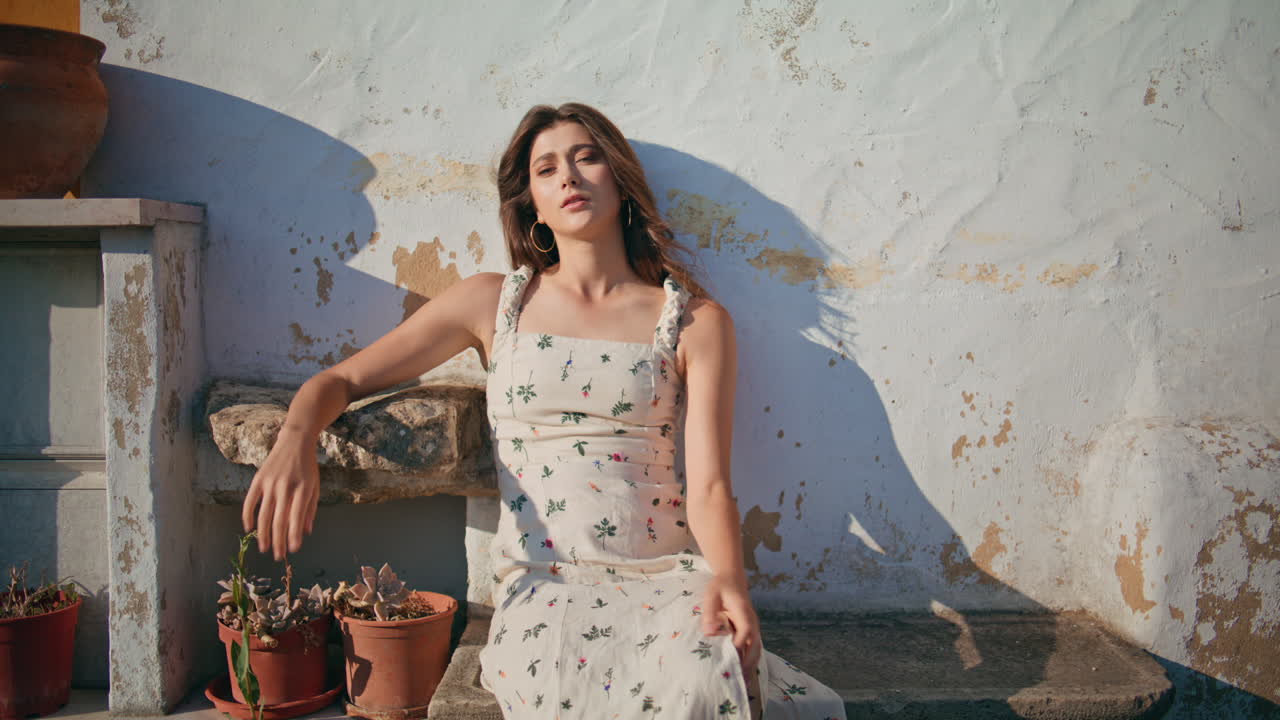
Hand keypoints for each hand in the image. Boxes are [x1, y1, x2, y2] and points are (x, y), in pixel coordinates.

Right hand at [241, 427, 319, 560]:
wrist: (295, 441)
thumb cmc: (308, 467)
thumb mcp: (315, 486)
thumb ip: (309, 509)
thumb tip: (305, 532)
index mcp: (303, 489)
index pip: (296, 517)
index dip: (294, 535)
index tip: (294, 550)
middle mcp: (285, 486)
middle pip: (278, 520)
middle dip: (278, 541)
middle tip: (278, 557)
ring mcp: (270, 482)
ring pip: (263, 514)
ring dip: (263, 534)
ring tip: (264, 548)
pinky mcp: (258, 478)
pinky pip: (250, 501)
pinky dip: (248, 516)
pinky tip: (249, 529)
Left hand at [700, 574, 761, 676]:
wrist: (731, 579)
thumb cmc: (720, 587)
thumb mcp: (711, 594)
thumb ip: (710, 612)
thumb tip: (709, 632)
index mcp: (743, 612)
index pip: (745, 631)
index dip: (740, 644)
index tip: (731, 658)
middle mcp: (752, 622)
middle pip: (755, 645)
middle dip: (749, 663)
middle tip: (740, 681)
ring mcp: (753, 628)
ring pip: (756, 649)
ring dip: (751, 666)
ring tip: (743, 684)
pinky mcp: (749, 632)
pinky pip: (752, 649)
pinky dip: (750, 662)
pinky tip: (743, 675)